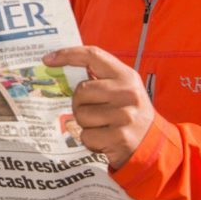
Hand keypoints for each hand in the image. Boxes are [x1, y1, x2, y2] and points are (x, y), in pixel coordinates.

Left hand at [42, 46, 154, 168]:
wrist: (152, 144)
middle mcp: (127, 92)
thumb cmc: (129, 113)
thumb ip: (100, 78)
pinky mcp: (119, 137)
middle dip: (79, 102)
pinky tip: (104, 139)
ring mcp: (124, 115)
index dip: (68, 54)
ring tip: (101, 126)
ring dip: (85, 124)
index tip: (47, 59)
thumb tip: (61, 68)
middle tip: (92, 111)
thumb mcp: (122, 89)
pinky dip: (90, 140)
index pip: (93, 55)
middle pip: (81, 90)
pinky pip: (86, 136)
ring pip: (81, 115)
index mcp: (126, 76)